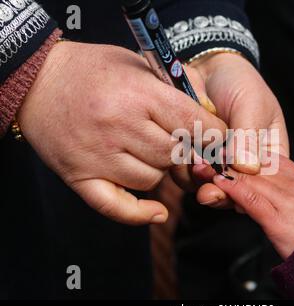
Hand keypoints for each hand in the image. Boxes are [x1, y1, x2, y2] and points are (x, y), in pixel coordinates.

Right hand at [18, 41, 226, 224]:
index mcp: (137, 94)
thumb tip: (213, 113)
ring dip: (159, 169)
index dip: (213, 133)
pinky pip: (117, 207)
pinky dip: (139, 213)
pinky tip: (156, 211)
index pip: (194, 125)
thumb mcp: (140, 63)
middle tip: (180, 141)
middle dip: (185, 150)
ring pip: (153, 180)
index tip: (215, 136)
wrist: (38, 80)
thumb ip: (179, 86)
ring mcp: (97, 155)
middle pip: (175, 155)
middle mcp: (118, 127)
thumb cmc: (94, 69)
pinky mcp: (80, 176)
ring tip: (147, 150)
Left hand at [191, 53, 289, 205]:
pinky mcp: (193, 159)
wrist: (208, 67)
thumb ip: (248, 137)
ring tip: (195, 164)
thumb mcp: (251, 106)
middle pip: (234, 192)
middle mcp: (243, 165)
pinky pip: (187, 176)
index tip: (232, 188)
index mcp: (267, 156)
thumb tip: (248, 168)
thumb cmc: (239, 84)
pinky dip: (183, 169)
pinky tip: (182, 155)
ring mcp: (216, 164)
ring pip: (208, 187)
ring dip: (200, 181)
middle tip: (207, 185)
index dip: (248, 191)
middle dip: (220, 191)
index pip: (263, 184)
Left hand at [204, 156, 293, 258]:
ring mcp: (286, 200)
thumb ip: (288, 186)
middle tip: (210, 155)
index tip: (229, 153)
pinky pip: (250, 199)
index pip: (270, 157)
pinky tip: (219, 183)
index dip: (247, 154)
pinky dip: (233, 189)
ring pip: (251, 179)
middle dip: (233, 160)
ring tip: (207, 167)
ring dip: (227, 172)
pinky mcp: (277, 219)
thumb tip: (264, 179)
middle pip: (257, 165)